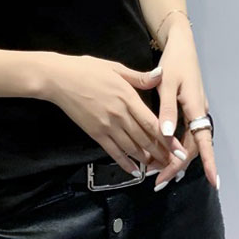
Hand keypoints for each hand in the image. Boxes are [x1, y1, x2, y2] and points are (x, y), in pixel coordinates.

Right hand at [40, 52, 187, 175]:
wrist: (59, 79)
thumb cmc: (87, 69)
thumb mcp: (115, 67)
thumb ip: (139, 77)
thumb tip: (161, 74)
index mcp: (128, 97)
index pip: (152, 123)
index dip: (167, 138)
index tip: (179, 149)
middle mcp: (120, 115)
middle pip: (145, 139)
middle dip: (161, 153)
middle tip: (174, 164)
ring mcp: (107, 126)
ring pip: (131, 148)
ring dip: (146, 160)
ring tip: (159, 168)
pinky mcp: (95, 133)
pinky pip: (113, 152)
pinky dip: (125, 163)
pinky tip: (134, 171)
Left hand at [152, 26, 218, 189]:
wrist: (181, 46)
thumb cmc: (174, 63)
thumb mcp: (166, 84)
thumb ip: (166, 110)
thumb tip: (167, 136)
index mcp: (195, 108)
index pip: (203, 141)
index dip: (208, 162)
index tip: (213, 182)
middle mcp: (199, 113)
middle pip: (193, 147)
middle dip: (178, 165)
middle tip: (159, 181)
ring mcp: (196, 112)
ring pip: (189, 141)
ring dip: (176, 157)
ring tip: (159, 172)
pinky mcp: (190, 109)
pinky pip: (186, 133)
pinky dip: (176, 146)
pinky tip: (165, 153)